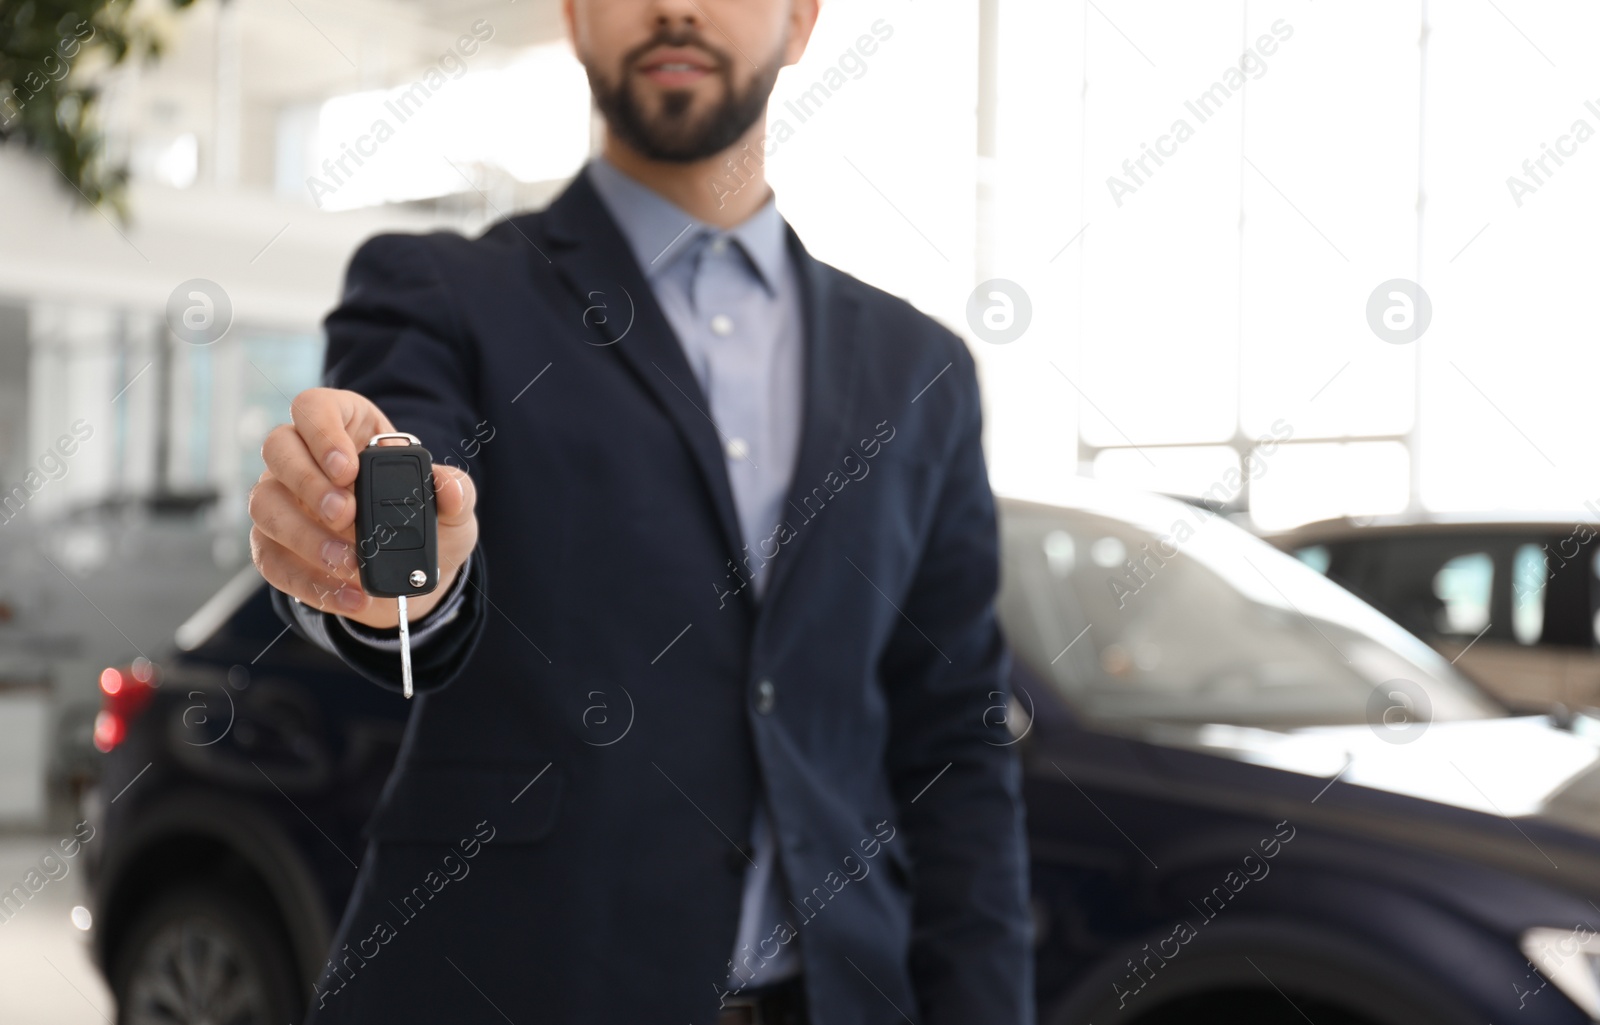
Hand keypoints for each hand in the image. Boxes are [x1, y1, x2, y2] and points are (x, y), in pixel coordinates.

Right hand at [249, 387, 478, 629]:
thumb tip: (449, 487)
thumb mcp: (453, 508)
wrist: (413, 575)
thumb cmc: (427, 523)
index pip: (312, 407)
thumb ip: (457, 491)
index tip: (348, 469)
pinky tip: (347, 594)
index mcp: (345, 427)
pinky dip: (307, 581)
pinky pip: (270, 559)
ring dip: (303, 535)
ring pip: (263, 503)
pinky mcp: (275, 545)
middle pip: (277, 448)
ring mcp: (283, 500)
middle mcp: (303, 457)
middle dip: (308, 483)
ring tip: (349, 561)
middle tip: (345, 514)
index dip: (322, 432)